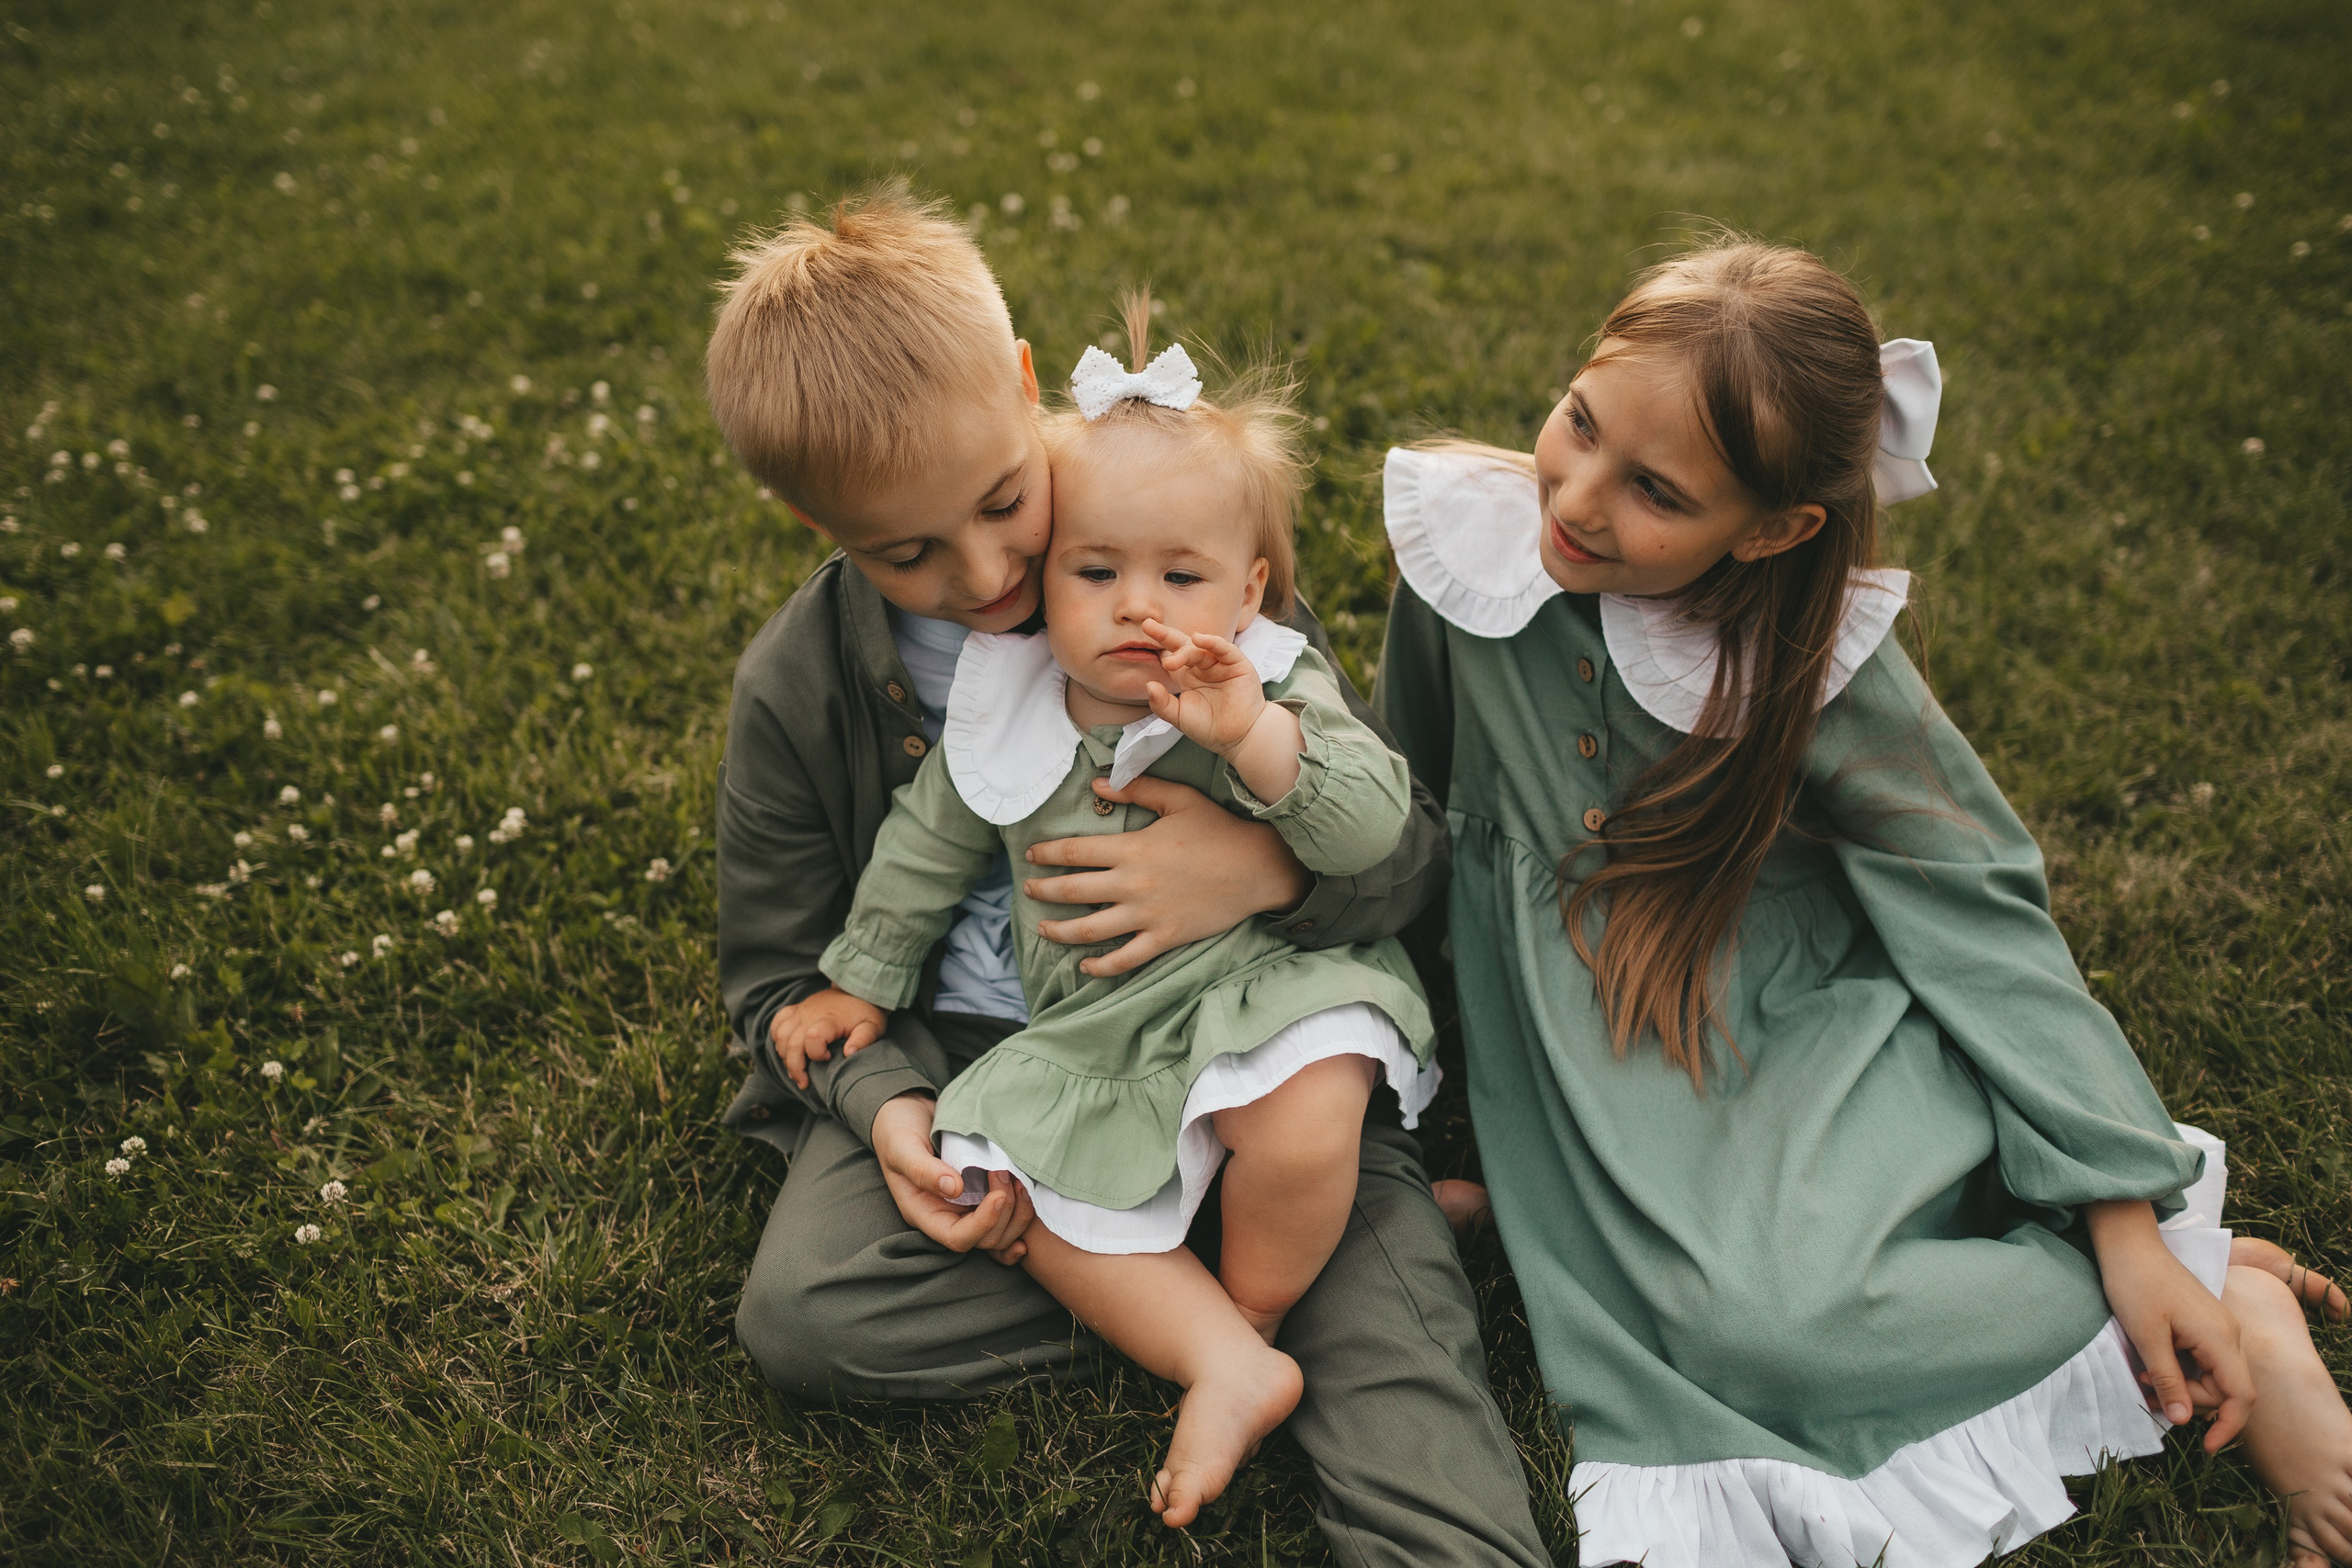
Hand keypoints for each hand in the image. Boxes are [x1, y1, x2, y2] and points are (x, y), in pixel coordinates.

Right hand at [767, 986, 887, 1089]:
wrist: (856, 990)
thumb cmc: (865, 1012)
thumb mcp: (873, 1026)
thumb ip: (863, 1039)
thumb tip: (849, 1053)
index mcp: (830, 1019)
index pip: (813, 1038)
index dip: (817, 1054)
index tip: (828, 1058)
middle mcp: (811, 1014)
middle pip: (792, 1042)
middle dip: (795, 1067)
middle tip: (804, 1083)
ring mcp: (801, 1011)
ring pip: (781, 1036)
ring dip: (784, 1057)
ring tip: (796, 1071)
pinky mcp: (796, 1009)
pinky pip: (777, 1023)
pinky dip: (777, 1039)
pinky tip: (786, 1051)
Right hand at [871, 1093, 1035, 1264]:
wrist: (907, 1113)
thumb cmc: (898, 1130)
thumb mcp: (902, 1147)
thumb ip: (922, 1169)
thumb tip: (954, 1188)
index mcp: (925, 1213)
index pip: (958, 1238)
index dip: (983, 1224)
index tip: (998, 1194)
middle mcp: (948, 1217)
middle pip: (985, 1241)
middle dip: (1004, 1214)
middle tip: (1006, 1175)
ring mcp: (966, 1208)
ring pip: (1001, 1234)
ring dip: (1017, 1215)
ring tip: (1021, 1182)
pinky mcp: (981, 1195)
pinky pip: (1005, 1219)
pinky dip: (1020, 1217)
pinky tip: (1030, 1203)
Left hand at [1024, 775, 1311, 976]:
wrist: (1258, 868)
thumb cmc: (1219, 830)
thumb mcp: (1179, 799)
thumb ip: (1137, 790)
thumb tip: (1096, 785)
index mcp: (1132, 848)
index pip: (1075, 852)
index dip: (1047, 854)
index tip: (1032, 855)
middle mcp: (1132, 884)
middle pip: (1072, 892)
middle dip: (1043, 890)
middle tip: (1028, 889)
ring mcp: (1147, 915)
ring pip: (1090, 930)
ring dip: (1060, 931)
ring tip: (1043, 929)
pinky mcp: (1164, 938)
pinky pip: (1125, 959)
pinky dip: (1101, 966)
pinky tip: (1086, 966)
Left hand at [1139, 618, 1265, 756]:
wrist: (1239, 739)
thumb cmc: (1210, 728)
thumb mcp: (1179, 717)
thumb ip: (1162, 703)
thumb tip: (1148, 684)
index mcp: (1188, 676)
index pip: (1171, 656)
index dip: (1158, 645)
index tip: (1143, 632)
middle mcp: (1203, 667)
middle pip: (1182, 645)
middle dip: (1165, 634)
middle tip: (1148, 625)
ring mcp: (1220, 664)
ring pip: (1200, 649)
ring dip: (1185, 651)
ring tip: (1171, 661)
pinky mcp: (1237, 665)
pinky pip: (1224, 649)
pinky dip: (1212, 642)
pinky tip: (1199, 639)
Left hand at [2090, 1199, 2255, 1449]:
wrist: (2129, 1245)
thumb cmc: (2135, 1285)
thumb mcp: (2147, 1338)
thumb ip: (2167, 1380)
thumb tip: (2182, 1421)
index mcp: (2220, 1338)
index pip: (2241, 1395)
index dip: (2228, 1426)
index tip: (2206, 1447)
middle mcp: (2228, 1334)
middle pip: (2225, 1390)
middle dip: (2190, 1401)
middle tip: (2147, 1394)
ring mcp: (2218, 1328)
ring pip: (2212, 1377)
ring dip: (2182, 1388)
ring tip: (2143, 1381)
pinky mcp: (2204, 1324)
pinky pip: (2202, 1361)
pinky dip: (2180, 1372)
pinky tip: (2150, 1368)